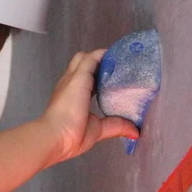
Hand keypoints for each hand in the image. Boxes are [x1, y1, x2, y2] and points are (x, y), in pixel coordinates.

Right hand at [38, 50, 139, 164]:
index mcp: (72, 95)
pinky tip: (117, 57)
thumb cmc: (70, 135)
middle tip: (117, 69)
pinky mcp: (80, 75)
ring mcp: (73, 78)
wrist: (56, 136)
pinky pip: (92, 58)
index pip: (84, 79)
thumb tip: (135, 133)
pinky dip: (103, 56)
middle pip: (81, 63)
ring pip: (85, 57)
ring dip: (101, 58)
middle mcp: (70, 84)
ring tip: (119, 62)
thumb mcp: (98, 129)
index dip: (97, 75)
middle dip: (98, 63)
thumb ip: (116, 125)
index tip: (112, 78)